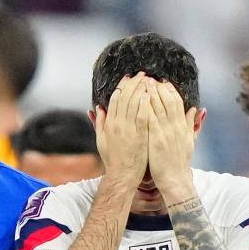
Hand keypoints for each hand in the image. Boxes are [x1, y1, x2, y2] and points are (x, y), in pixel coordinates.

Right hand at [94, 73, 150, 187]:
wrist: (122, 175)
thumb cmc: (113, 160)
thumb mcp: (101, 140)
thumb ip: (99, 123)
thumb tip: (98, 109)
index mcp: (109, 123)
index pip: (115, 98)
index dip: (122, 86)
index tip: (129, 78)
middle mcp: (118, 124)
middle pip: (125, 97)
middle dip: (133, 83)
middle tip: (142, 74)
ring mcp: (128, 129)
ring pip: (134, 103)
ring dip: (141, 89)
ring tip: (148, 79)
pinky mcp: (139, 135)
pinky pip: (142, 115)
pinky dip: (145, 103)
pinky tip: (150, 94)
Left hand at [145, 79, 197, 201]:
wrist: (175, 179)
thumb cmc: (179, 163)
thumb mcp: (190, 141)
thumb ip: (191, 124)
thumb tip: (197, 109)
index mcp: (182, 126)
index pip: (177, 101)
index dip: (169, 90)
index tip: (162, 82)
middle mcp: (175, 126)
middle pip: (168, 100)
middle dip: (159, 87)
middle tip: (150, 78)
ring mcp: (166, 132)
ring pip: (159, 106)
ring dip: (151, 93)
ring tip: (143, 82)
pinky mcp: (156, 138)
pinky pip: (150, 118)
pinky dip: (145, 107)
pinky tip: (139, 99)